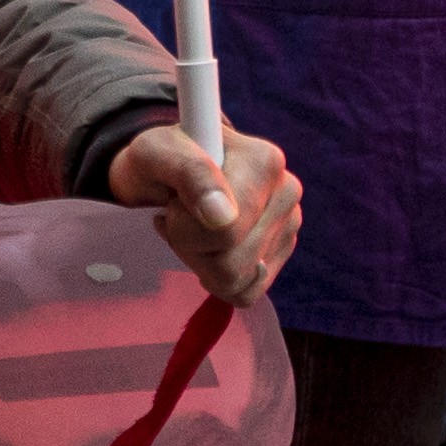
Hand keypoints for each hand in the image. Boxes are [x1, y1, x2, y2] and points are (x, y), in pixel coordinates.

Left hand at [100, 121, 299, 309]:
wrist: (167, 169)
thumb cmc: (159, 160)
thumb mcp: (157, 152)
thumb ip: (191, 173)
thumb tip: (224, 218)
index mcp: (265, 162)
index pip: (224, 233)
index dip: (184, 229)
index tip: (174, 202)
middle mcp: (286, 191)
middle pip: (232, 265)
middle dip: (192, 248)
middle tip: (181, 217)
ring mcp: (288, 223)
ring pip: (238, 282)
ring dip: (202, 263)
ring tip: (193, 228)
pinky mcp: (282, 250)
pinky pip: (247, 292)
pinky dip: (218, 279)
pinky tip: (208, 247)